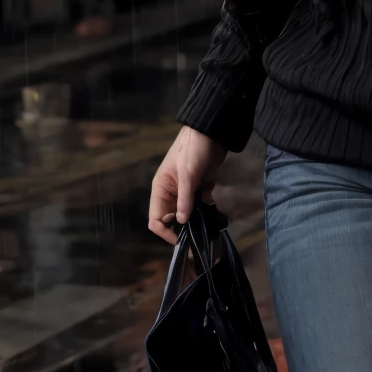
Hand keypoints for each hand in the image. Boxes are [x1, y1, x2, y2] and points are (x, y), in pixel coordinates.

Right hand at [148, 126, 226, 241]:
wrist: (211, 132)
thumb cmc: (193, 150)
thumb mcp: (188, 175)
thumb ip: (185, 199)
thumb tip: (180, 222)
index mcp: (161, 189)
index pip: (156, 219)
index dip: (166, 232)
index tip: (181, 239)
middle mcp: (172, 192)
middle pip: (172, 219)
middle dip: (182, 229)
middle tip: (197, 238)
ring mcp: (187, 190)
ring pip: (188, 213)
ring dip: (196, 220)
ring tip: (207, 229)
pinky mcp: (201, 187)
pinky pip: (201, 205)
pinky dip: (207, 210)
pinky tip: (215, 215)